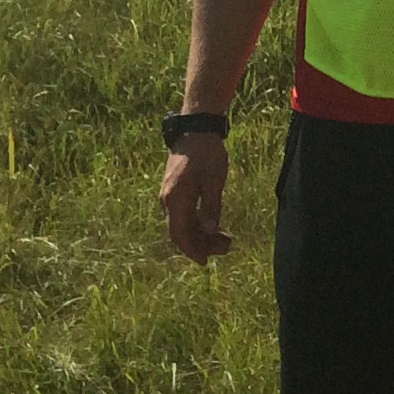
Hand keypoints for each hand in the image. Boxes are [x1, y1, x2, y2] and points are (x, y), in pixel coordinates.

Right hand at [161, 135, 231, 262]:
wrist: (194, 131)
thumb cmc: (207, 154)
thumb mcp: (214, 180)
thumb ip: (211, 206)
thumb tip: (208, 231)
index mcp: (175, 199)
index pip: (179, 234)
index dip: (192, 250)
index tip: (205, 262)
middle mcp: (167, 200)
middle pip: (180, 232)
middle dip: (201, 244)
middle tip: (226, 247)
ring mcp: (169, 196)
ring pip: (181, 224)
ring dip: (200, 235)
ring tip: (225, 239)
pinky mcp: (174, 191)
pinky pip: (182, 215)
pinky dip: (196, 224)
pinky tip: (213, 226)